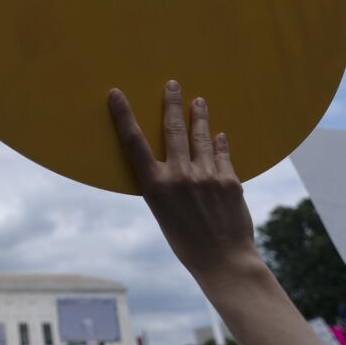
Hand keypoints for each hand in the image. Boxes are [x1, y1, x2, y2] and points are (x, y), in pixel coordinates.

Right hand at [107, 81, 258, 285]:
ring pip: (201, 136)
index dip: (124, 116)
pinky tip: (218, 135)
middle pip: (173, 129)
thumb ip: (166, 184)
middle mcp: (179, 175)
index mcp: (155, 185)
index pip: (134, 142)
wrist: (223, 260)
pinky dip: (219, 143)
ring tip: (199, 101)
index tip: (115, 93)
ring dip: (199, 115)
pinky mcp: (230, 180)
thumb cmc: (186, 242)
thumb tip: (178, 161)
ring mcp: (207, 175)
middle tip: (173, 84)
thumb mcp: (163, 212)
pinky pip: (222, 154)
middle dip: (172, 103)